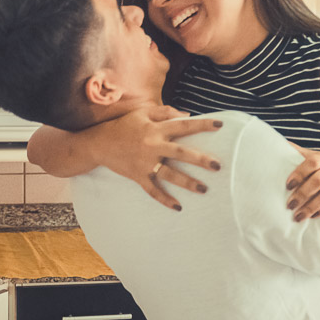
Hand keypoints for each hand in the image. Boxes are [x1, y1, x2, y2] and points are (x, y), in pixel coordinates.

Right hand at [89, 105, 223, 209]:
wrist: (99, 144)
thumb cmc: (123, 126)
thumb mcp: (143, 113)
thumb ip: (165, 112)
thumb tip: (187, 115)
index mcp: (155, 129)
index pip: (183, 126)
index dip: (202, 124)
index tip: (220, 125)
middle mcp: (152, 146)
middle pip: (180, 153)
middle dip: (199, 159)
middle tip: (217, 166)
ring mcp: (145, 163)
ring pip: (169, 175)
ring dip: (187, 182)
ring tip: (204, 189)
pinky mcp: (138, 176)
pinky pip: (152, 190)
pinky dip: (164, 199)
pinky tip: (178, 207)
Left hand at [285, 149, 319, 220]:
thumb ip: (302, 154)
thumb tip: (280, 145)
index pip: (312, 163)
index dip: (299, 173)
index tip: (288, 186)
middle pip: (318, 181)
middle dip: (302, 194)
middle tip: (290, 205)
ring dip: (311, 206)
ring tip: (298, 216)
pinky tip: (313, 216)